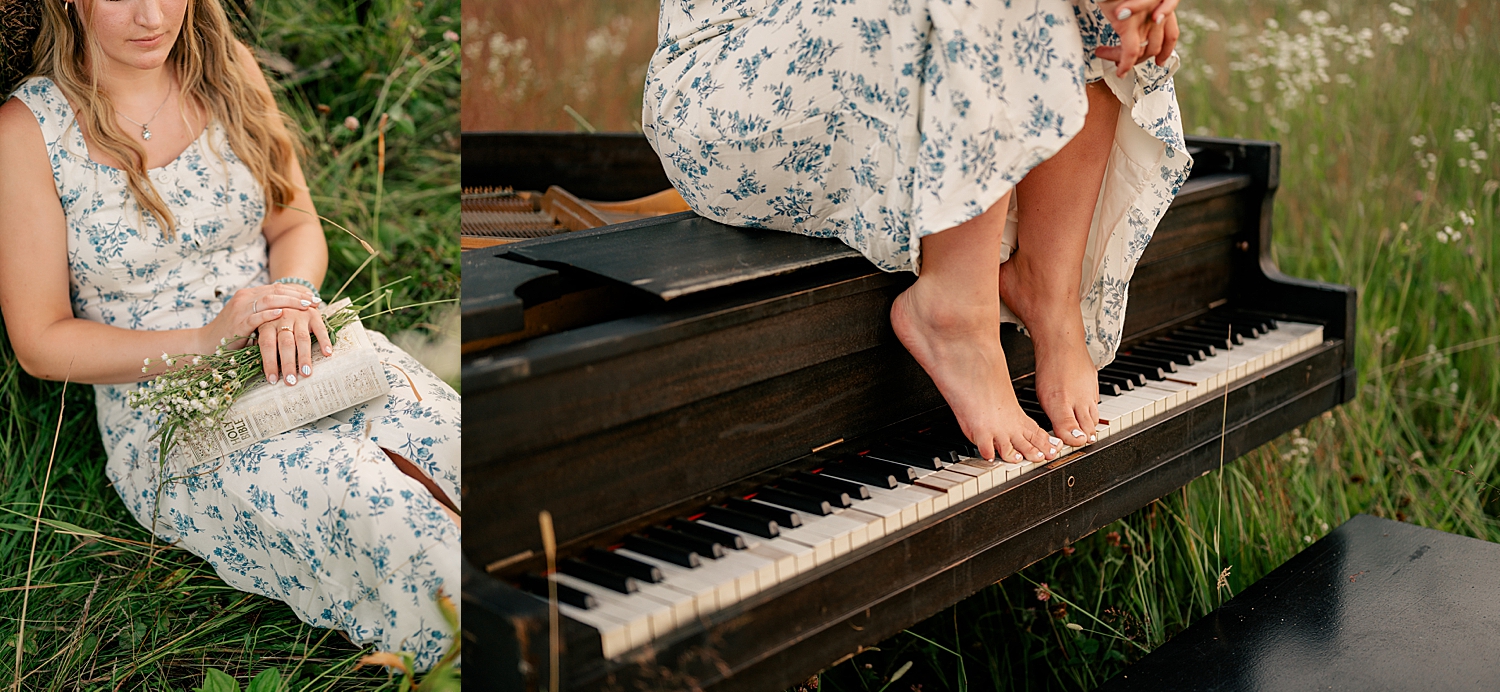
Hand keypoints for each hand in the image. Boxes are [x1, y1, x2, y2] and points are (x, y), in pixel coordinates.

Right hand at [201, 283, 319, 354]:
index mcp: (249, 295)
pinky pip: (255, 317)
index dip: (297, 290)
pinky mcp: (236, 324)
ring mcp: (240, 310)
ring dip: (290, 302)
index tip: (313, 295)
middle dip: (298, 295)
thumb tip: (290, 314)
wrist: (205, 344)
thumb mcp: (250, 320)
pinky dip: (269, 314)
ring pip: (268, 300)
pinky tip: (282, 314)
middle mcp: (245, 298)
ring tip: (306, 305)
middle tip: (315, 300)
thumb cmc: (231, 334)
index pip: (277, 287)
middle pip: (276, 290)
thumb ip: (265, 314)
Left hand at [257, 297, 333, 385]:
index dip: (269, 363)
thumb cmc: (274, 319)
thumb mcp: (263, 326)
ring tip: (306, 373)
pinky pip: (320, 328)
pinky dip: (324, 341)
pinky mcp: (314, 314)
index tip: (272, 380)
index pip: (267, 344)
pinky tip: (327, 354)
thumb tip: (259, 367)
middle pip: (285, 343)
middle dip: (287, 364)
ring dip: (304, 357)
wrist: (290, 294)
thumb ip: (262, 343)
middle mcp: (282, 317)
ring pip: (301, 338)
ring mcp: (299, 315)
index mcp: (267, 322)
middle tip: (290, 381)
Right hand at [1096, 0, 1180, 75]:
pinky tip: (1118, 69)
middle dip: (1137, 59)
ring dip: (1121, 58)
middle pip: (1154, 46)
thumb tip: (1127, 18)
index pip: (1171, 33)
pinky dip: (1124, 64)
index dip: (1167, 50)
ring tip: (1103, 52)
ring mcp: (1144, 19)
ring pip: (1140, 52)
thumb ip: (1138, 8)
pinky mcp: (1128, 24)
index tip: (1159, 61)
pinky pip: (1130, 51)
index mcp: (1162, 5)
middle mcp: (1156, 14)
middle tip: (1119, 60)